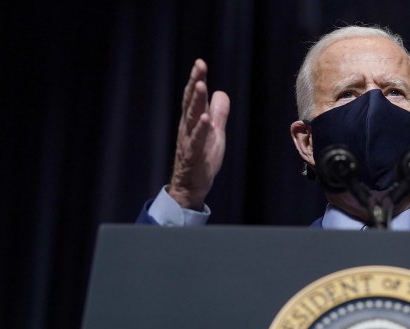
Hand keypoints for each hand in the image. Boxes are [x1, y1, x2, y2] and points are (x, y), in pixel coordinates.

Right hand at [169, 59, 229, 209]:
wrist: (191, 185)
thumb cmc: (202, 157)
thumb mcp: (215, 132)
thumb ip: (218, 113)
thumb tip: (221, 92)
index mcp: (193, 120)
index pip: (194, 96)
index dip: (197, 79)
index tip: (200, 62)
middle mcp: (188, 127)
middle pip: (191, 101)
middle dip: (195, 82)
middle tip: (199, 65)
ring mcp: (189, 140)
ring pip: (192, 117)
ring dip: (197, 101)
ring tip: (200, 85)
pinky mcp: (194, 154)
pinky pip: (197, 140)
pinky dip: (201, 129)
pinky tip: (206, 118)